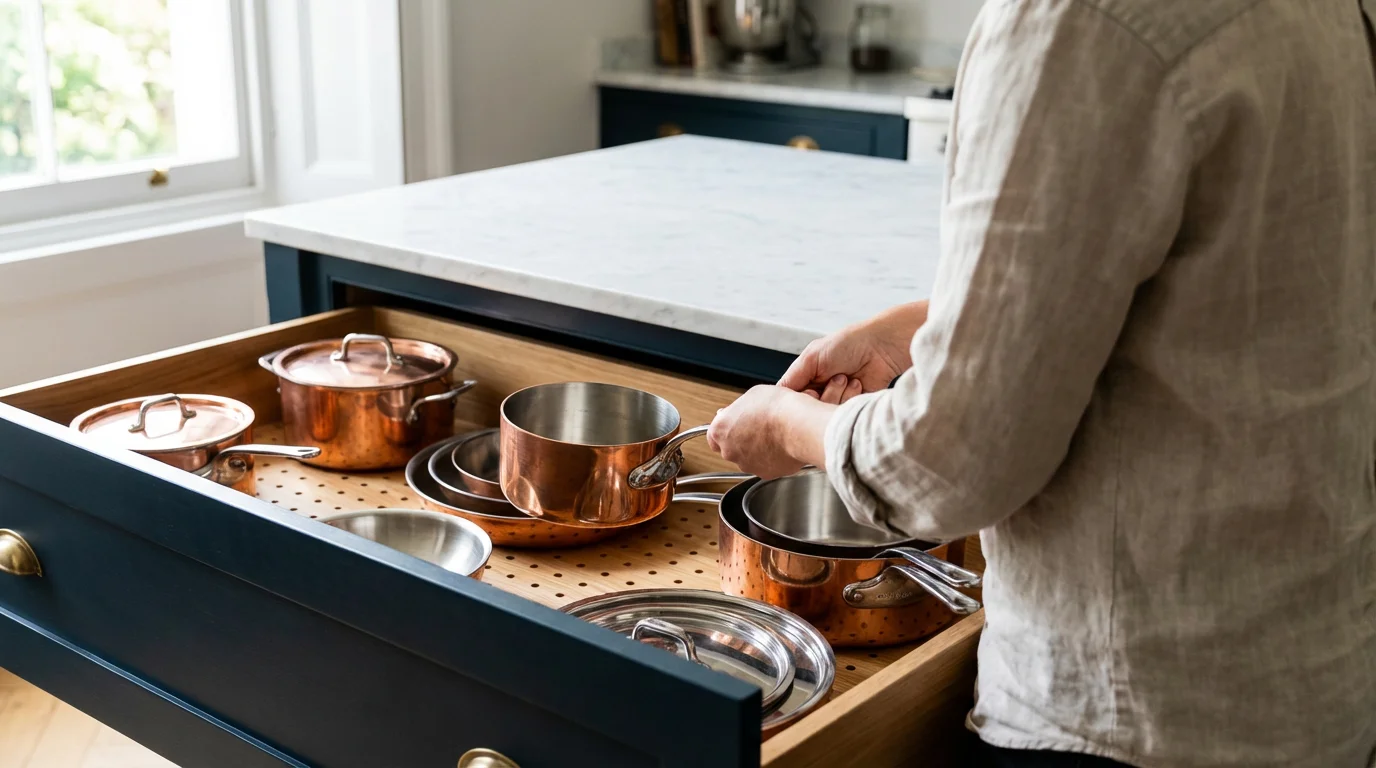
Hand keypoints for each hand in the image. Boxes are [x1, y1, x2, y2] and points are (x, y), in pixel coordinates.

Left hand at [707, 384, 842, 478]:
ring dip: (758, 449)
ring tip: (775, 435)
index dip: (726, 430)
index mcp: (721, 430)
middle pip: (731, 448)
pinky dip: (773, 458)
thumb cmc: (777, 408)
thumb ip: (738, 409)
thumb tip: (737, 413)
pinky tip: (783, 445)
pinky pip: (767, 465)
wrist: (798, 426)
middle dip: (742, 440)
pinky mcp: (766, 473)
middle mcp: (730, 451)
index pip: (713, 437)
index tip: (734, 425)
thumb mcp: (752, 395)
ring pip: (749, 458)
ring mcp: (747, 464)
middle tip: (759, 427)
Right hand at [778, 301, 927, 399]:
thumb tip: (777, 399)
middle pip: (809, 410)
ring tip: (847, 377)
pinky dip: (850, 400)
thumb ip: (792, 379)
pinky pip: (843, 416)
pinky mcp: (853, 409)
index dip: (798, 399)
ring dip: (837, 394)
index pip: (792, 400)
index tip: (809, 390)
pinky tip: (858, 383)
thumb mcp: (812, 357)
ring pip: (826, 414)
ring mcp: (838, 400)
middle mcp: (821, 390)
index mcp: (807, 377)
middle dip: (820, 395)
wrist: (881, 347)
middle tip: (832, 378)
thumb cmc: (847, 345)